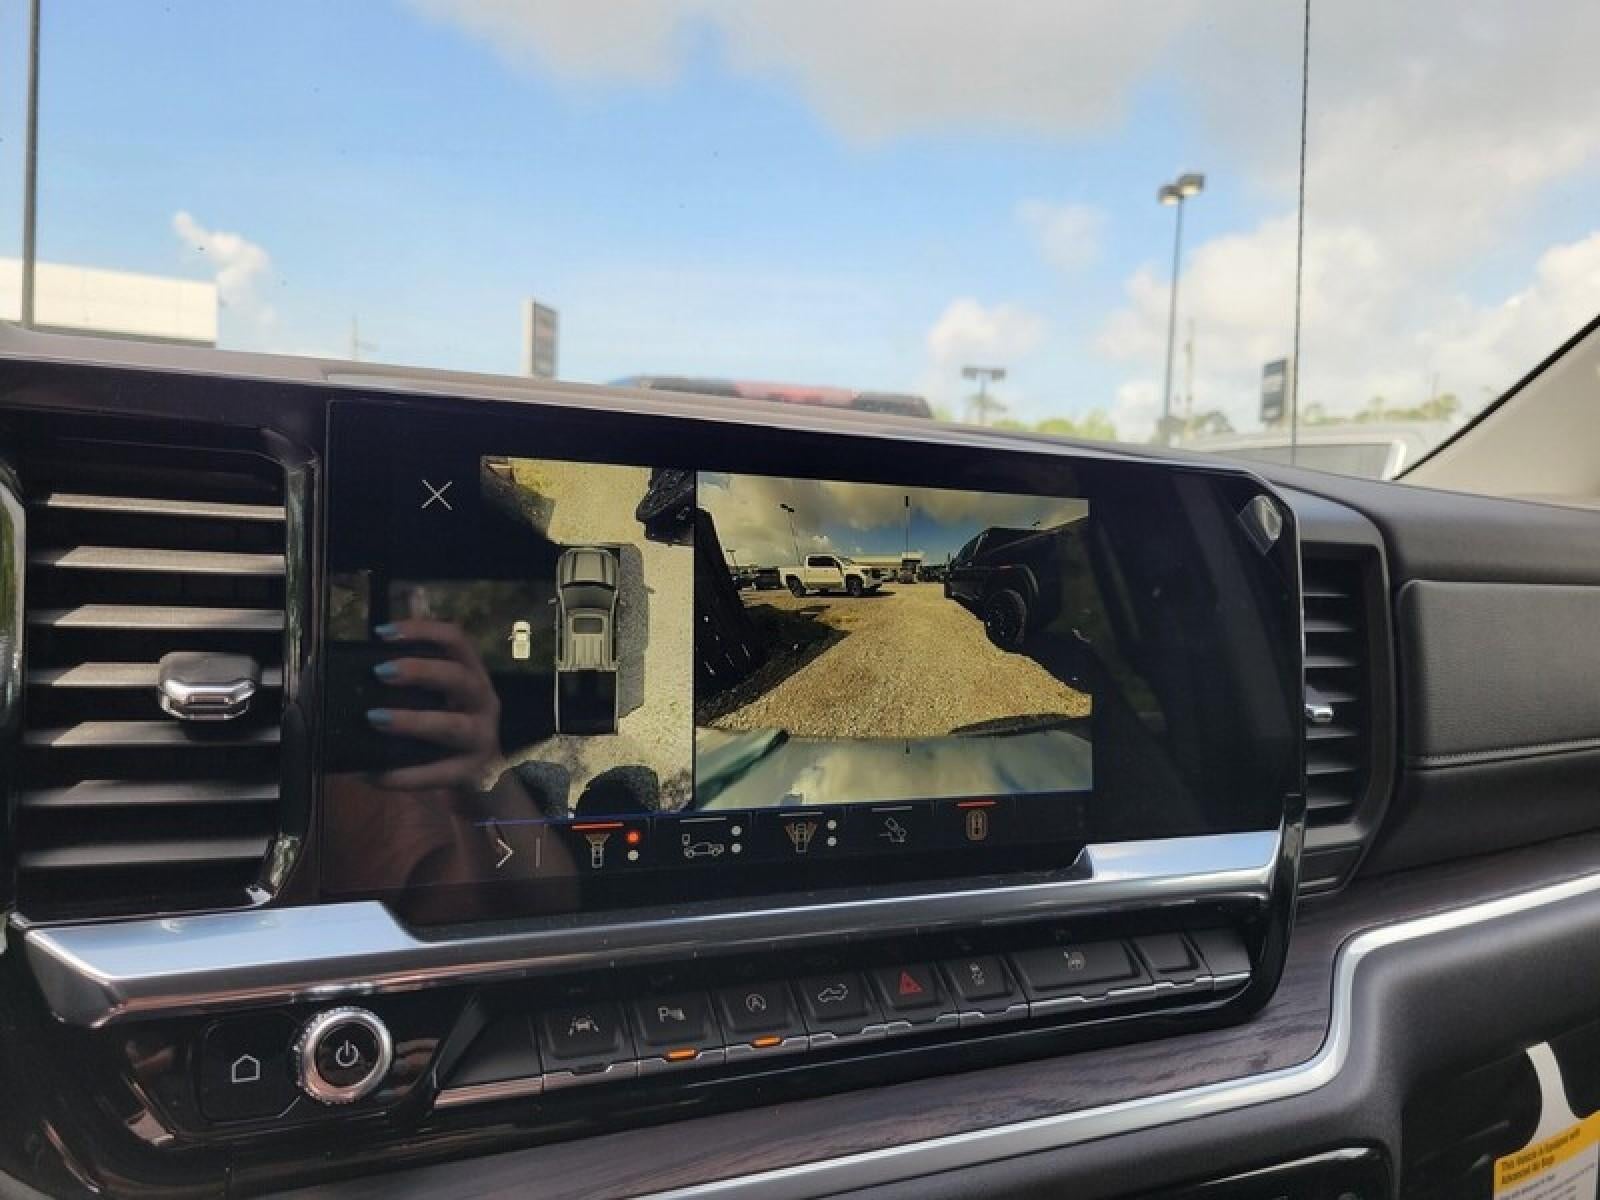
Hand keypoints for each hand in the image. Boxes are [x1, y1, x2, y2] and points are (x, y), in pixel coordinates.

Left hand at [367, 618, 501, 791]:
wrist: (482, 777)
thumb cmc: (448, 728)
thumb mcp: (440, 698)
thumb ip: (413, 683)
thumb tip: (357, 672)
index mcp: (472, 675)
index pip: (455, 640)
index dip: (422, 630)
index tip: (383, 633)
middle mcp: (483, 701)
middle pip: (459, 677)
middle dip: (420, 671)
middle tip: (380, 672)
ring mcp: (482, 738)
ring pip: (453, 726)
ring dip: (413, 721)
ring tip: (375, 718)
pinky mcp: (472, 773)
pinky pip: (437, 774)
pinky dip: (403, 775)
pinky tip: (372, 774)